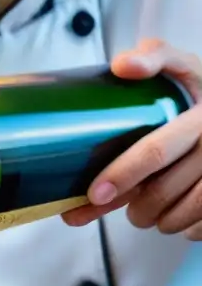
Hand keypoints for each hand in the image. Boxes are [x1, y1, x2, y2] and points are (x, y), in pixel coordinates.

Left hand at [62, 39, 201, 237]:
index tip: (95, 193)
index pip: (156, 151)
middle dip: (133, 206)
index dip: (123, 174)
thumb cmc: (199, 91)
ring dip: (157, 220)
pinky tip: (176, 219)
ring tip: (142, 212)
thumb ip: (155, 58)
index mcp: (201, 114)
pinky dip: (187, 228)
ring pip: (185, 212)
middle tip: (110, 204)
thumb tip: (123, 65)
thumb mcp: (183, 66)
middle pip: (164, 190)